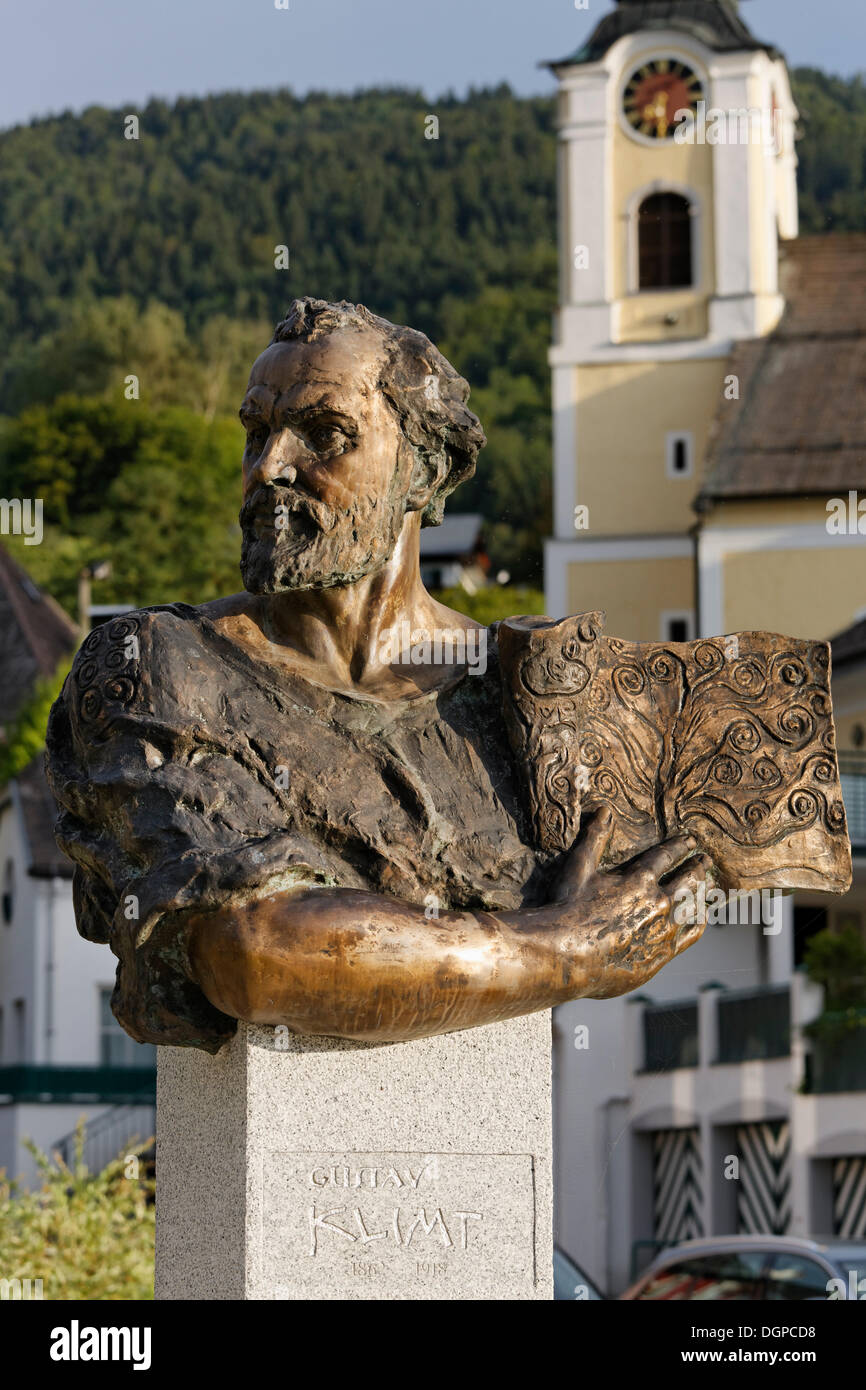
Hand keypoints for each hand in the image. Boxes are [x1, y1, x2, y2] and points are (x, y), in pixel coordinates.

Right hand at [546, 806, 717, 998]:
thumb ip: (594, 839)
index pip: (667, 855)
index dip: (681, 845)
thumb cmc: (568, 910)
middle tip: (706, 859)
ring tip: (709, 885)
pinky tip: (701, 917)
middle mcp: (658, 902)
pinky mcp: (663, 954)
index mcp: (639, 879)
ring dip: (703, 892)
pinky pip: (691, 934)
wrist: (567, 957)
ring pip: (694, 905)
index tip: (692, 839)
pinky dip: (699, 921)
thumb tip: (604, 809)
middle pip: (688, 879)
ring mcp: (664, 930)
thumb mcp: (579, 869)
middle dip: (699, 866)